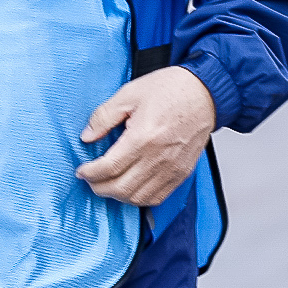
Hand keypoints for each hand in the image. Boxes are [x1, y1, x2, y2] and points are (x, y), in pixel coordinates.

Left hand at [77, 66, 216, 206]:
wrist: (204, 93)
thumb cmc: (171, 89)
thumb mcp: (129, 93)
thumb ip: (104, 116)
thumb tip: (87, 136)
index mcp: (143, 137)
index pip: (109, 168)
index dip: (90, 173)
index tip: (82, 171)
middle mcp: (159, 158)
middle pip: (121, 188)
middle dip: (99, 187)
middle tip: (90, 179)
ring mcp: (172, 169)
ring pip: (138, 198)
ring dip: (118, 196)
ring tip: (107, 184)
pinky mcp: (181, 173)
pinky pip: (158, 197)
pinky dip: (139, 199)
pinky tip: (130, 188)